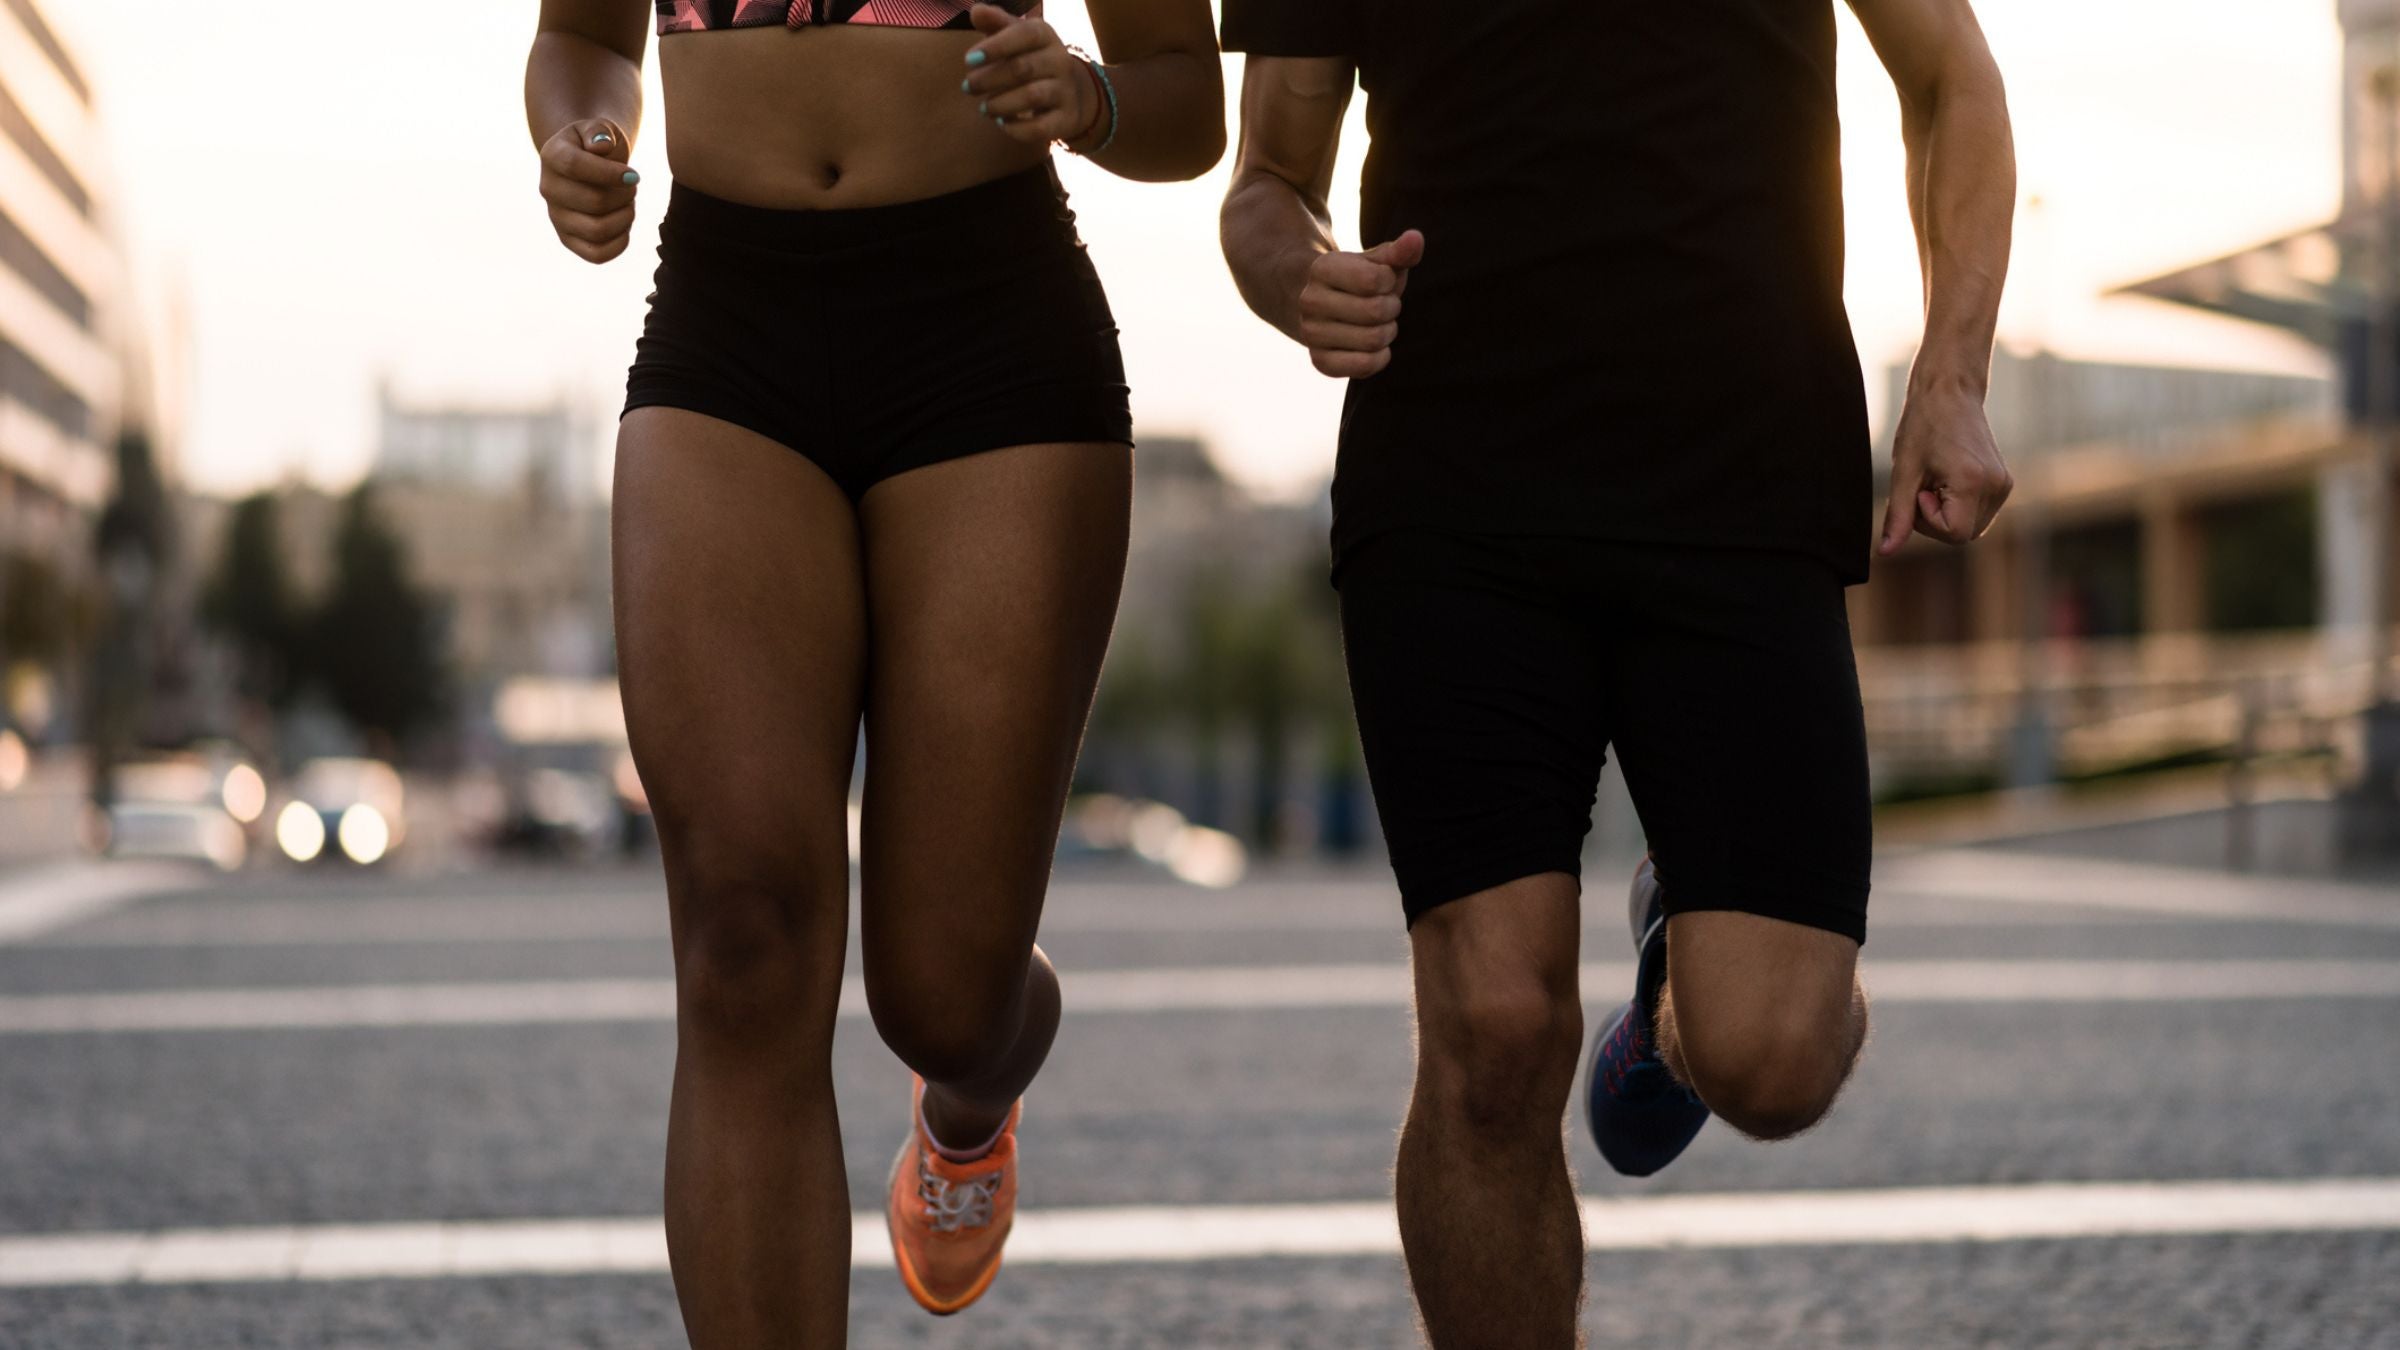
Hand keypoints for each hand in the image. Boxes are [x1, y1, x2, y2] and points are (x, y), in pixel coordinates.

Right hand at [538, 118, 639, 264]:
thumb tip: (602, 146)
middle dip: (625, 194)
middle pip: (594, 202)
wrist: (589, 164)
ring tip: (628, 203)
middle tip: (632, 185)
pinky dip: (620, 242)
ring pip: (597, 230)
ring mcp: (556, 217)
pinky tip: (624, 224)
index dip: (610, 173)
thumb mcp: (600, 128)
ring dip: (625, 217)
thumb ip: (599, 131)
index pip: (575, 167)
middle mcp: (548, 188)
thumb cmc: (598, 145)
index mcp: (552, 156)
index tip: (634, 174)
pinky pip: (597, 255)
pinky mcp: (569, 240)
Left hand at [962, 4, 1100, 148]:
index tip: (968, 60)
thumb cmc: (1031, 58)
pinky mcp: (1066, 119)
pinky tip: (1001, 123)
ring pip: (1032, 97)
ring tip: (984, 108)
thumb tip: (975, 12)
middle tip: (967, 87)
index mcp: (1045, 35)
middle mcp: (1060, 60)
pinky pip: (1041, 128)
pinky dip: (1017, 128)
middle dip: (989, 79)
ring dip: (1001, 104)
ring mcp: (1066, 90)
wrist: (1072, 92)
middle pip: (1023, 68)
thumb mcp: (1016, 36)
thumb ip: (995, 23)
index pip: (1023, 34)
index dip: (995, 46)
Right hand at [1298, 231, 1422, 377]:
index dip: (1389, 281)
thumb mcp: (1376, 261)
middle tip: (1385, 305)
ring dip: (1388, 332)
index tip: (1381, 281)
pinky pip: (1364, 366)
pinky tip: (1377, 347)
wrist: (1320, 304)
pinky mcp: (1319, 361)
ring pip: (1373, 340)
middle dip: (1391, 308)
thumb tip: (1416, 238)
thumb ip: (1399, 252)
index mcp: (1322, 269)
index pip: (1375, 280)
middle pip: (1376, 312)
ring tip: (1378, 323)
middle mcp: (1310, 301)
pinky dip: (1380, 357)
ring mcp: (1311, 333)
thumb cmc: (1357, 279)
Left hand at [1878, 385, 2011, 553]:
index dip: (1928, 521)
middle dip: (1935, 520)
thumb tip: (1886, 553)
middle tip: (1923, 484)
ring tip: (1936, 478)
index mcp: (1974, 482)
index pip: (1954, 535)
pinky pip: (1977, 513)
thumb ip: (1898, 516)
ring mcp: (2004, 485)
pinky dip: (1957, 505)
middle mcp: (1997, 486)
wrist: (1950, 392)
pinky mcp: (2003, 483)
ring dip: (1946, 513)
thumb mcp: (1904, 472)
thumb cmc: (1923, 425)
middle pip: (1962, 534)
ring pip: (1970, 527)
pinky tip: (1947, 477)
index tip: (1920, 490)